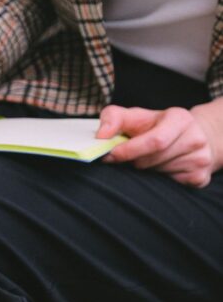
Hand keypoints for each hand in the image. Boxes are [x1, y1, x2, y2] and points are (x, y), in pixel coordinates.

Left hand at [98, 104, 222, 187]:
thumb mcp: (135, 116)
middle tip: (130, 157)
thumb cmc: (156, 126)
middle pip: (153, 160)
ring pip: (159, 174)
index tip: (111, 155)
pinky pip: (169, 184)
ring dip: (145, 169)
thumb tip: (101, 136)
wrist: (192, 136)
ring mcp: (200, 159)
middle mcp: (195, 138)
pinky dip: (158, 179)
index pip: (155, 141)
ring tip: (149, 158)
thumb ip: (113, 118)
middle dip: (134, 160)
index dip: (129, 151)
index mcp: (180, 119)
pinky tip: (162, 167)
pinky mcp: (200, 177)